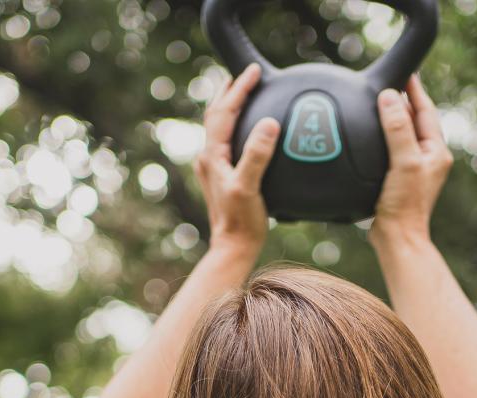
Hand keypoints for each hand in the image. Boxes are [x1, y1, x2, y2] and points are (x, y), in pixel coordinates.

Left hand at [194, 64, 278, 256]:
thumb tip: (268, 123)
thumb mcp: (249, 187)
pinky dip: (233, 128)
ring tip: (238, 95)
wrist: (232, 249)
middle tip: (240, 75)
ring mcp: (212, 168)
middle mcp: (208, 159)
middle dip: (227, 93)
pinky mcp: (220, 178)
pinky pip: (225, 143)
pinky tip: (245, 132)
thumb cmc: (240, 222)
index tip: (254, 71)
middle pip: (215, 116)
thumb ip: (257, 155)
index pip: (224, 112)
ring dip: (227, 109)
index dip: (239, 89)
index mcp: (213, 156)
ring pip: (218, 129)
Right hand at [371, 74, 452, 242]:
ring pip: (404, 134)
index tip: (406, 71)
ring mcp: (414, 169)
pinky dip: (383, 136)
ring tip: (378, 102)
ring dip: (393, 118)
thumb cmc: (405, 204)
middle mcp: (428, 158)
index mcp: (436, 151)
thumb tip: (389, 96)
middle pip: (416, 120)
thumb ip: (397, 129)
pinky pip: (392, 148)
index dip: (415, 90)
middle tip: (390, 81)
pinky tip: (368, 135)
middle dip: (404, 101)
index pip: (426, 111)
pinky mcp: (399, 179)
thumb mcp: (403, 161)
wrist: (397, 239)